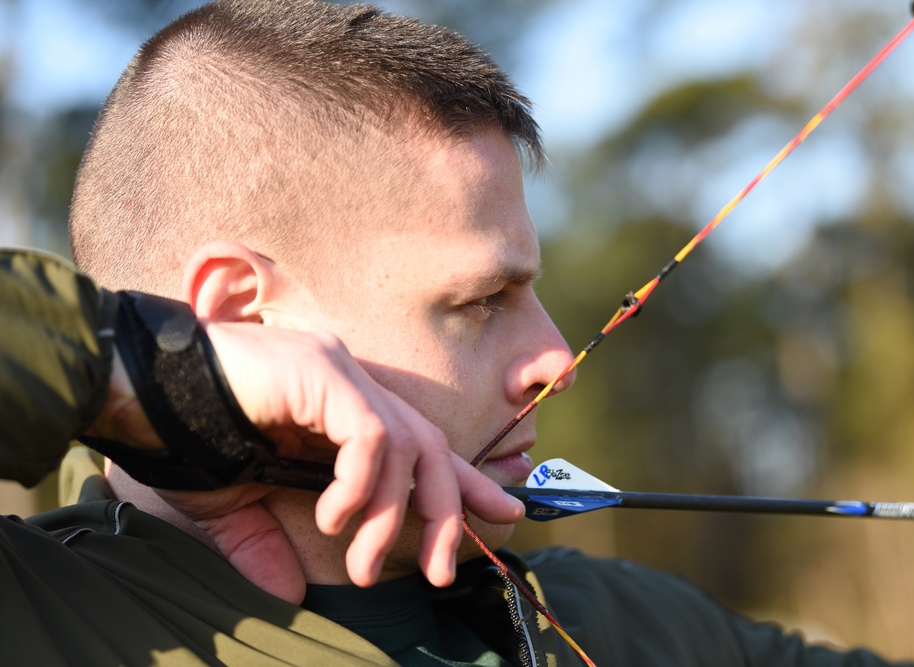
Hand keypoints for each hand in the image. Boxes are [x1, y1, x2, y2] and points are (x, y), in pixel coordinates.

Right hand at [94, 322, 523, 600]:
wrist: (136, 397)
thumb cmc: (185, 442)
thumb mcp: (236, 507)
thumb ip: (267, 545)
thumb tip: (290, 597)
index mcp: (340, 409)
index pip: (421, 444)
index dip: (464, 481)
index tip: (502, 513)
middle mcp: (350, 384)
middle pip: (430, 446)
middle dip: (447, 510)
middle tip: (443, 569)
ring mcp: (339, 372)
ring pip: (407, 446)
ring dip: (391, 515)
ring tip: (361, 565)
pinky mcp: (323, 372)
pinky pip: (371, 437)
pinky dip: (362, 485)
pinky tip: (331, 518)